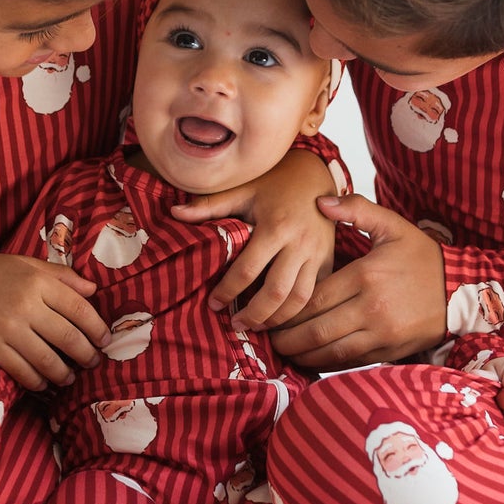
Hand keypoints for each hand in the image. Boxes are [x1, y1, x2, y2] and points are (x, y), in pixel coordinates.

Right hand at [0, 252, 109, 390]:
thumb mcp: (26, 264)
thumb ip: (61, 276)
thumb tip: (93, 291)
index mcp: (38, 281)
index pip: (79, 308)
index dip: (97, 328)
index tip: (105, 340)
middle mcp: (25, 305)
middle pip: (67, 337)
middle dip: (86, 354)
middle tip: (92, 362)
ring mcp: (7, 328)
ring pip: (47, 359)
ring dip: (64, 373)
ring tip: (70, 378)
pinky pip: (21, 370)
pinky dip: (37, 381)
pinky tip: (44, 383)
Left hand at [173, 149, 337, 328]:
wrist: (316, 176)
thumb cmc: (273, 184)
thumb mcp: (241, 191)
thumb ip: (209, 206)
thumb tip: (174, 214)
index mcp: (275, 227)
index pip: (247, 270)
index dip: (228, 291)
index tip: (213, 304)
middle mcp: (299, 244)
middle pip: (276, 292)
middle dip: (254, 315)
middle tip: (234, 324)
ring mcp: (317, 254)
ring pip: (300, 300)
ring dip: (278, 320)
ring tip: (258, 327)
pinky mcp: (329, 261)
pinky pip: (317, 295)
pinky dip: (300, 313)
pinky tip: (282, 320)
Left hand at [266, 196, 447, 368]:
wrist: (462, 291)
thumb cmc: (423, 258)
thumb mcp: (393, 226)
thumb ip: (357, 210)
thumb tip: (320, 202)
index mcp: (366, 276)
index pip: (313, 298)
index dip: (285, 310)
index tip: (266, 313)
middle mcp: (371, 308)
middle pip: (315, 329)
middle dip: (286, 338)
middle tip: (266, 337)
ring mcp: (381, 334)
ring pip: (330, 352)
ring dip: (301, 356)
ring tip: (283, 352)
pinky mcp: (390, 352)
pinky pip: (350, 362)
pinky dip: (326, 365)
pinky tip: (310, 362)